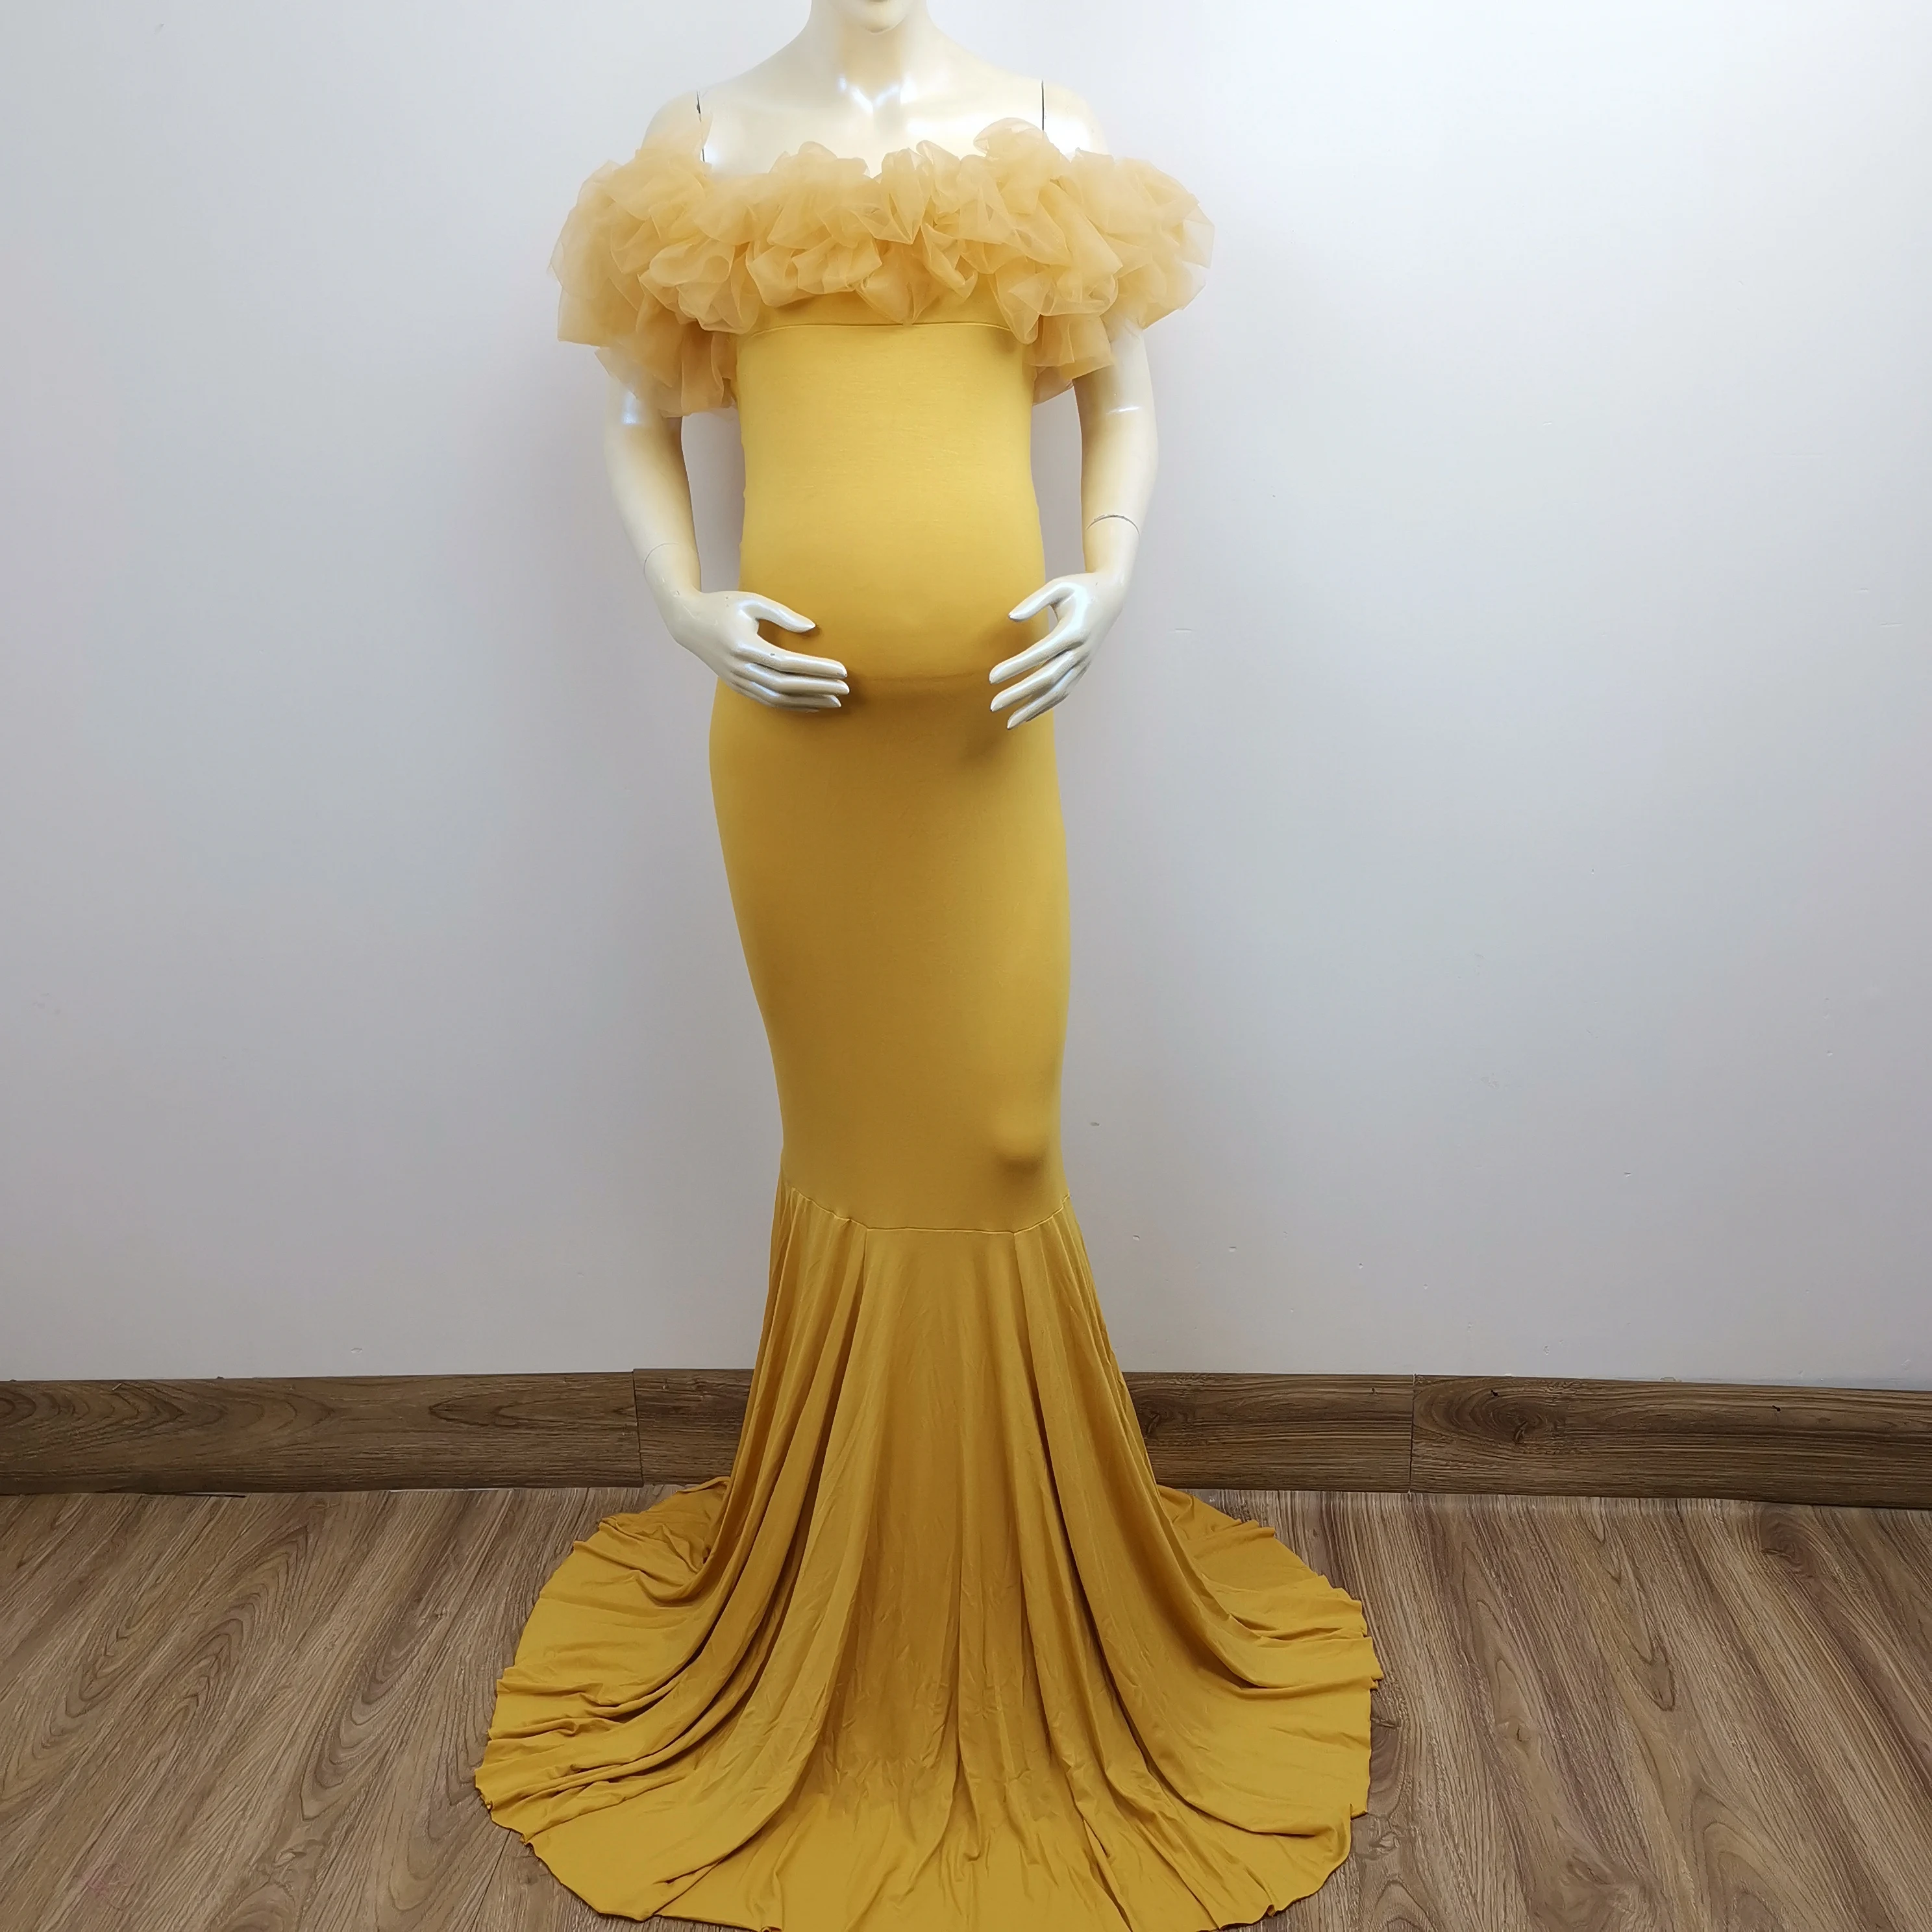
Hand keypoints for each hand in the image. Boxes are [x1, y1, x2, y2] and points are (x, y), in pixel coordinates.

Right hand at [664, 589, 847, 710]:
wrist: (688, 622)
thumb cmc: (723, 605)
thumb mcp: (752, 600)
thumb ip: (782, 614)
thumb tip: (812, 628)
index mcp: (744, 645)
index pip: (787, 664)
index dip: (815, 669)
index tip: (841, 670)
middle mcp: (740, 668)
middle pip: (786, 685)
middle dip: (818, 688)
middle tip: (845, 689)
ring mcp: (738, 681)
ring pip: (778, 699)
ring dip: (809, 702)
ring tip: (835, 702)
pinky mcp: (738, 687)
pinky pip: (769, 701)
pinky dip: (793, 705)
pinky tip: (812, 704)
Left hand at [989, 571, 1127, 728]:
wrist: (1111, 597)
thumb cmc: (1081, 588)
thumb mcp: (1059, 586)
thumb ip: (1034, 601)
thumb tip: (1011, 618)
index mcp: (1073, 631)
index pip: (1040, 654)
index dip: (1016, 667)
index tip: (992, 677)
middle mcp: (1079, 652)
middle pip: (1046, 679)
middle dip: (1019, 694)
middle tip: (993, 705)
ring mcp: (1083, 663)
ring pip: (1056, 692)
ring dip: (1032, 708)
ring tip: (1009, 723)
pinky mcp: (1082, 669)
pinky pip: (1064, 691)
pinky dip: (1046, 705)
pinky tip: (1027, 715)